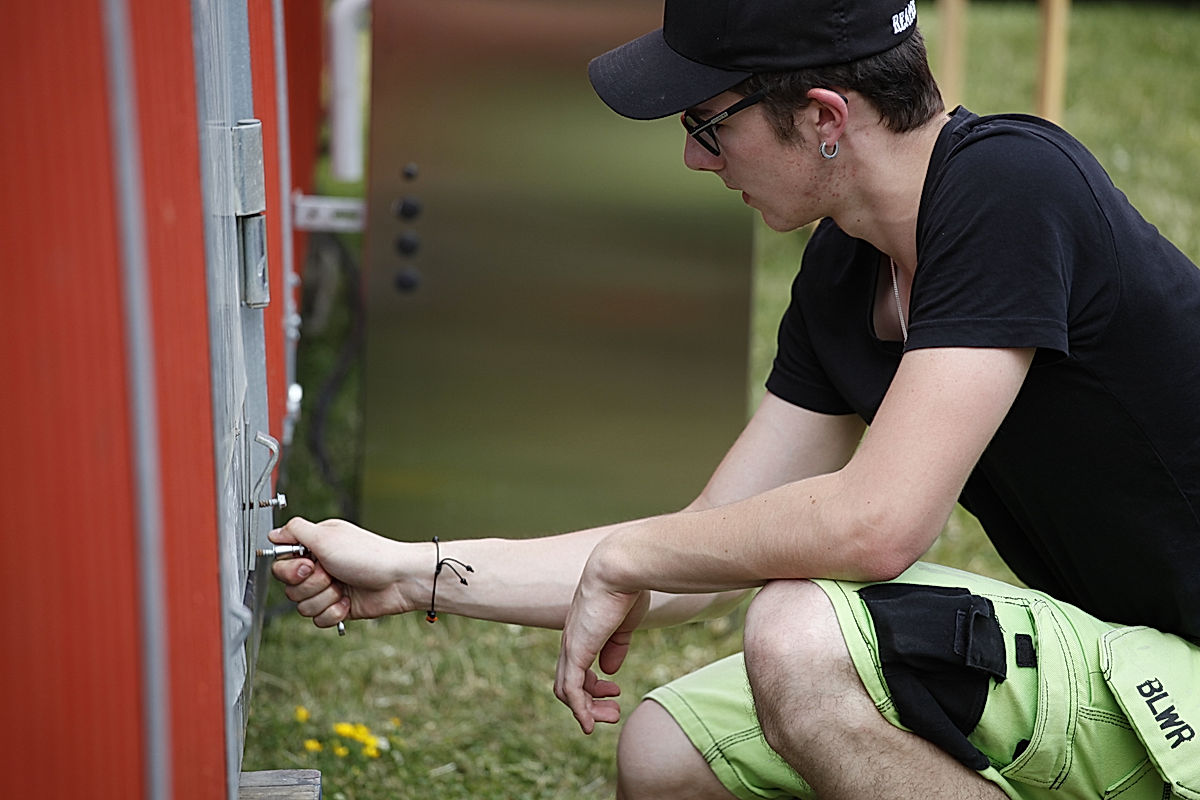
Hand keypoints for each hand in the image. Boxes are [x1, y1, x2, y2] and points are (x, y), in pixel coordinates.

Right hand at [269, 517, 415, 628]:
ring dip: (325, 599)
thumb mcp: (327, 536)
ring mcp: (329, 589)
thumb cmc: (369, 555)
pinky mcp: (337, 607)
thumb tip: (274, 533)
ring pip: (303, 607)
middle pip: (290, 588)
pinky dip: (334, 612)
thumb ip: (296, 531)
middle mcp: (319, 568)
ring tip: (343, 587)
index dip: (292, 570)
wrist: (398, 580)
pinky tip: (349, 601)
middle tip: (331, 574)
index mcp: (314, 548)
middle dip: (312, 585)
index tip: (309, 565)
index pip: (281, 564)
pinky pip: (318, 620)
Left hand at [553, 555, 649, 733]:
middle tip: (613, 715)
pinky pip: (570, 690)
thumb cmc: (628, 587)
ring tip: (610, 718)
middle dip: (591, 703)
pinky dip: (579, 710)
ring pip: (566, 691)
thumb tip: (609, 671)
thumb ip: (615, 646)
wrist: (620, 568)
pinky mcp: (576, 651)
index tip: (616, 689)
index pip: (576, 666)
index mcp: (583, 631)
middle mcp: (571, 640)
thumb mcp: (624, 623)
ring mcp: (571, 646)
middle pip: (568, 683)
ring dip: (587, 710)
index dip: (594, 685)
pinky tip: (590, 724)